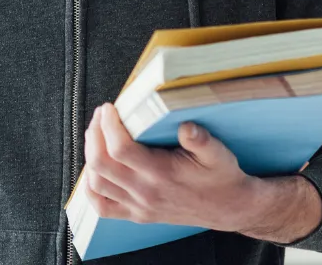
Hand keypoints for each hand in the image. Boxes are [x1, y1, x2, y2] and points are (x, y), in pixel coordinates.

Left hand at [83, 103, 258, 232]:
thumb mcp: (219, 154)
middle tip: (101, 115)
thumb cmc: (223, 178)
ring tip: (97, 134)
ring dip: (90, 155)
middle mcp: (145, 192)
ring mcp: (139, 206)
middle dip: (94, 133)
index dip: (108, 124)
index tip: (108, 107)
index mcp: (162, 174)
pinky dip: (92, 187)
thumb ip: (201, 140)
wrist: (230, 209)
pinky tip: (94, 168)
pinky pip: (102, 207)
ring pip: (97, 183)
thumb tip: (186, 126)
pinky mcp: (138, 214)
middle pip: (101, 164)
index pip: (120, 149)